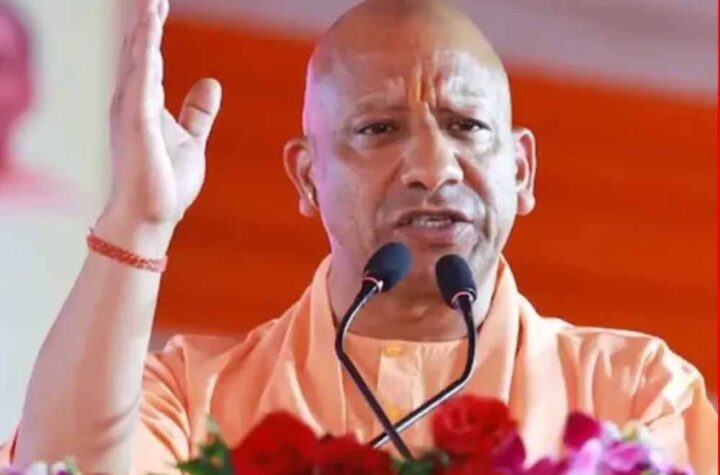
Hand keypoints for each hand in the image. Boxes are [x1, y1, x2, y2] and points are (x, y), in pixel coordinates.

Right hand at [106, 0, 221, 227]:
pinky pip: (142, 80)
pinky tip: (150, 32)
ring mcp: (132, 112)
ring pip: (138, 61)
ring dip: (144, 31)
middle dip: (145, 24)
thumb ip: (198, 113)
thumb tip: (210, 83)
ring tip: (151, 3)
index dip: (152, 32)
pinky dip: (146, 54)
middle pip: (139, 53)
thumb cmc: (165, 182)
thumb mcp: (190, 140)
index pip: (148, 60)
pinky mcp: (137, 123)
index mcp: (144, 104)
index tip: (160, 6)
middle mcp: (132, 102)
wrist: (152, 217)